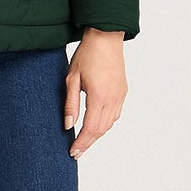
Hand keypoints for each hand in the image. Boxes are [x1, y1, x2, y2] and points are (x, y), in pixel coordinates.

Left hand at [63, 28, 126, 159]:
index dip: (81, 143)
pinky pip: (115, 114)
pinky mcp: (123, 91)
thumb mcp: (72, 79)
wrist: (106, 37)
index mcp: (99, 97)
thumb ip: (71, 104)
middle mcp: (113, 99)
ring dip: (97, 134)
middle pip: (101, 130)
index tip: (72, 152)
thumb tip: (68, 125)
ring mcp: (120, 96)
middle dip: (88, 143)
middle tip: (76, 152)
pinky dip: (105, 124)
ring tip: (83, 141)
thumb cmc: (87, 55)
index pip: (90, 129)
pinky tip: (96, 125)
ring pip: (109, 124)